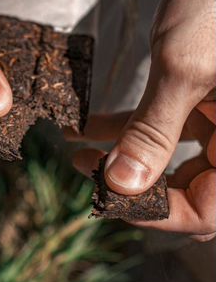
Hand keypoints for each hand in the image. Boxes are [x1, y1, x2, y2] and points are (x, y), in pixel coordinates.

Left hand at [67, 0, 215, 238]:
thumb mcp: (183, 67)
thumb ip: (153, 131)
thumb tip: (121, 185)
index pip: (207, 212)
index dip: (157, 214)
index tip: (107, 199)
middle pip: (191, 192)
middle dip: (134, 186)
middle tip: (88, 176)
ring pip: (173, 161)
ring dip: (125, 157)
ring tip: (78, 153)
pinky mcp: (207, 100)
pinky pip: (168, 126)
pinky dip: (130, 126)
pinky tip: (89, 124)